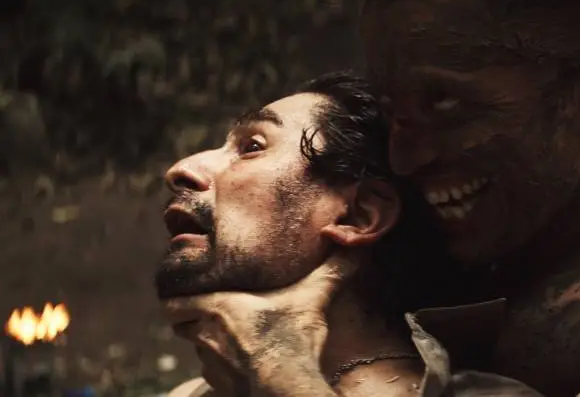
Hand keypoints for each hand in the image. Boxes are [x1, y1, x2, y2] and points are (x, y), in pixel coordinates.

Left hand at [162, 249, 359, 394]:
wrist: (286, 387)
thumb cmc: (291, 340)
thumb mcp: (312, 298)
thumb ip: (331, 271)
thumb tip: (356, 248)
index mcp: (217, 307)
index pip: (172, 303)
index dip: (177, 300)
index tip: (187, 295)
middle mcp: (206, 336)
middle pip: (183, 327)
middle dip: (195, 322)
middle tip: (215, 316)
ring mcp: (211, 366)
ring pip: (199, 352)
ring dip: (211, 346)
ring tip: (233, 340)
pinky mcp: (221, 388)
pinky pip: (214, 375)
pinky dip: (225, 369)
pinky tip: (246, 365)